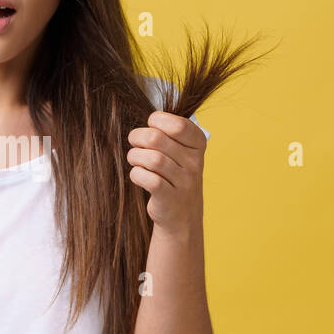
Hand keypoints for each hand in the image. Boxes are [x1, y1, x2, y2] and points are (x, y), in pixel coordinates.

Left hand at [126, 112, 206, 229]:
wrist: (182, 214)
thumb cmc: (175, 174)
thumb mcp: (181, 151)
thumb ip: (169, 133)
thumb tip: (151, 119)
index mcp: (198, 144)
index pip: (178, 124)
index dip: (157, 120)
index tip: (151, 126)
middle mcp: (194, 162)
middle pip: (156, 138)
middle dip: (138, 137)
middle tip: (135, 143)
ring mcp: (184, 181)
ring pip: (151, 158)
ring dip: (135, 156)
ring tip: (135, 159)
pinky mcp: (170, 198)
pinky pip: (147, 179)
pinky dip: (136, 174)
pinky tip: (138, 175)